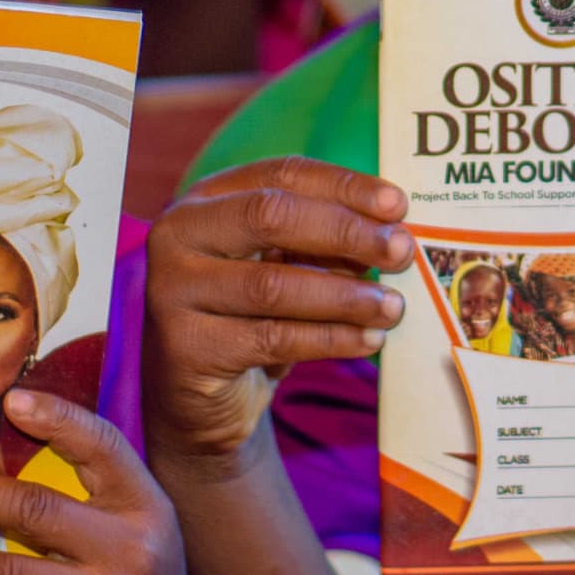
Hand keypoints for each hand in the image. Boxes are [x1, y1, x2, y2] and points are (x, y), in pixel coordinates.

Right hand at [143, 159, 411, 461]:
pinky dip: (329, 339)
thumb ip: (324, 242)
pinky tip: (368, 341)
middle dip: (346, 233)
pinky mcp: (185, 347)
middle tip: (401, 252)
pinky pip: (271, 338)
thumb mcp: (283, 266)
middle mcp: (178, 233)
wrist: (200, 398)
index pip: (281, 175)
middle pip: (271, 217)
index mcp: (206, 198)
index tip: (399, 205)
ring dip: (345, 296)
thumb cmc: (252, 316)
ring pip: (273, 285)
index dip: (344, 186)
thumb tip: (393, 232)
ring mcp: (172, 290)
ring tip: (393, 307)